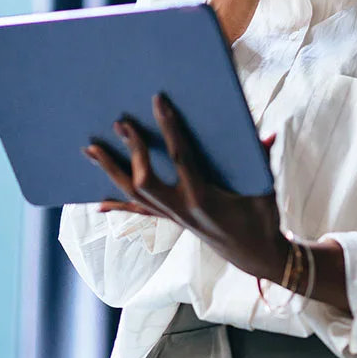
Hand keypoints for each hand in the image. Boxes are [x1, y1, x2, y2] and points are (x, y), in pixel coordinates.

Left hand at [84, 95, 288, 282]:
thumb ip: (261, 160)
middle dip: (130, 150)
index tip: (158, 103)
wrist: (255, 255)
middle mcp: (181, 209)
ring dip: (110, 171)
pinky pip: (140, 212)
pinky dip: (118, 205)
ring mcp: (172, 217)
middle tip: (120, 123)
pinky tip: (98, 203)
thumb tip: (266, 135)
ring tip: (90, 150)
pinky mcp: (171, 221)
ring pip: (133, 195)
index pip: (180, 156)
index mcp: (203, 197)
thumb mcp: (264, 189)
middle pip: (143, 179)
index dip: (169, 128)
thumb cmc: (262, 219)